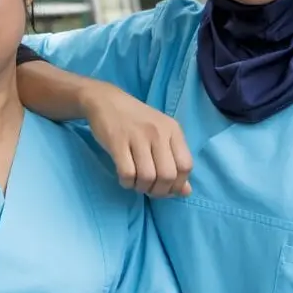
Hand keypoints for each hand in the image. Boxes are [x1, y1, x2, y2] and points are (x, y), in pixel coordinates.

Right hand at [79, 82, 192, 196]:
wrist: (106, 101)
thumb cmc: (136, 120)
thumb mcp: (161, 135)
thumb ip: (175, 161)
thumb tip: (185, 191)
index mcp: (173, 130)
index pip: (186, 165)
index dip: (178, 184)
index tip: (167, 188)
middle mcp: (158, 132)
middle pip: (168, 175)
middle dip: (159, 190)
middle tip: (149, 188)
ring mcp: (137, 136)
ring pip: (147, 176)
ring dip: (142, 188)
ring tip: (137, 183)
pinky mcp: (117, 141)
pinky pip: (127, 173)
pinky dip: (127, 183)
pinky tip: (125, 178)